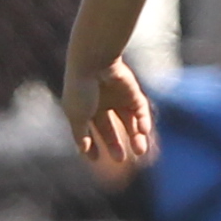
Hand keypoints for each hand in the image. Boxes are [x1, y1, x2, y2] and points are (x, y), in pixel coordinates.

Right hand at [66, 59, 154, 175]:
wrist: (95, 61)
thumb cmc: (81, 88)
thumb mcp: (77, 115)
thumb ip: (80, 133)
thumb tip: (82, 151)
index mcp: (85, 107)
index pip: (89, 130)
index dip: (92, 145)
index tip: (95, 159)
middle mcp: (101, 103)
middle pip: (110, 128)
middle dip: (115, 144)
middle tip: (121, 159)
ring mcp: (118, 97)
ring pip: (129, 121)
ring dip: (135, 136)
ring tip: (140, 151)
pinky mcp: (132, 91)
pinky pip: (140, 110)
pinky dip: (143, 121)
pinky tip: (143, 131)